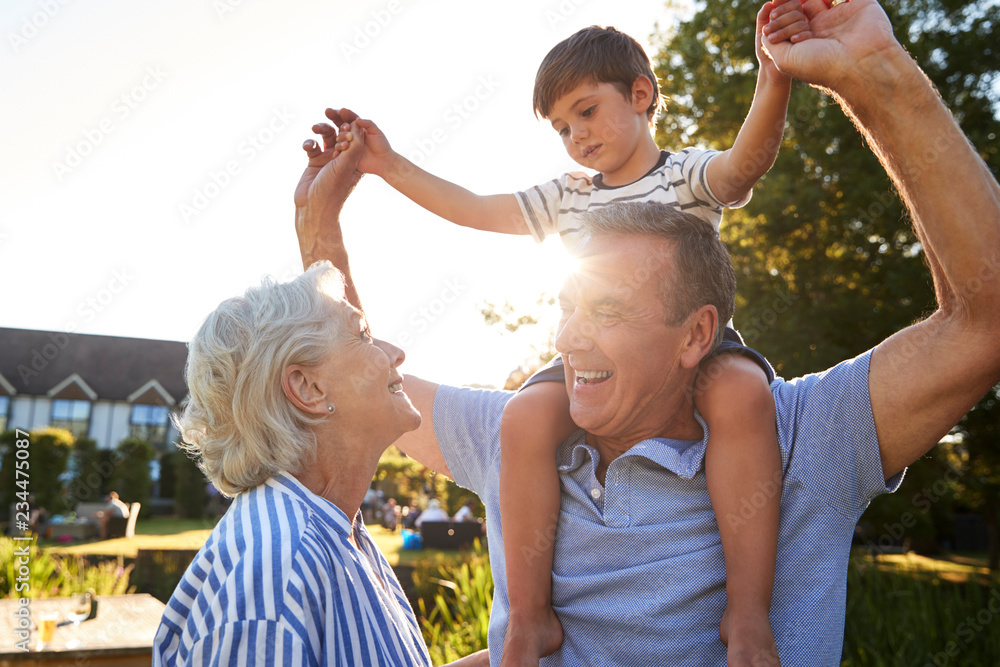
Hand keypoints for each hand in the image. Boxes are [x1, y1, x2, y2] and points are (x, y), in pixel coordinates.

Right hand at [293, 111, 364, 216]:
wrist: (314, 207)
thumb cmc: (333, 189)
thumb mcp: (346, 165)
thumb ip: (353, 145)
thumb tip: (357, 124)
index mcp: (356, 160)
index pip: (356, 137)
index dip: (351, 126)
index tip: (345, 124)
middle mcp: (343, 158)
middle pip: (340, 134)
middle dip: (335, 124)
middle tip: (330, 115)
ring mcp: (328, 159)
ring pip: (326, 137)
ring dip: (321, 129)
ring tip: (316, 128)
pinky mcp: (314, 161)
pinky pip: (312, 146)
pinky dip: (309, 142)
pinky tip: (308, 146)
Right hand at [323, 107, 394, 177]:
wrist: (383, 162)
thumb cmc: (382, 146)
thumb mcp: (377, 133)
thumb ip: (368, 124)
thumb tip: (357, 119)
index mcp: (358, 128)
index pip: (349, 119)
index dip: (345, 114)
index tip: (341, 110)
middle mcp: (352, 135)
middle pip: (342, 127)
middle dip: (336, 119)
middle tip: (335, 118)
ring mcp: (348, 145)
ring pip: (340, 139)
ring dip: (341, 137)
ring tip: (347, 139)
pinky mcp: (347, 155)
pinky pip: (339, 152)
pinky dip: (337, 151)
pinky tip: (337, 151)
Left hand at [762, 0, 898, 91]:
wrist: (857, 66)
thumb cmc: (820, 65)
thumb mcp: (785, 59)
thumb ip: (772, 43)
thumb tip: (766, 30)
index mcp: (810, 42)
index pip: (790, 21)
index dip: (779, 16)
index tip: (771, 19)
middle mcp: (825, 28)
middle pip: (802, 6)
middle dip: (788, 7)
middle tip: (783, 13)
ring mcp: (843, 15)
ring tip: (798, 2)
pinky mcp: (862, 4)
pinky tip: (823, 0)